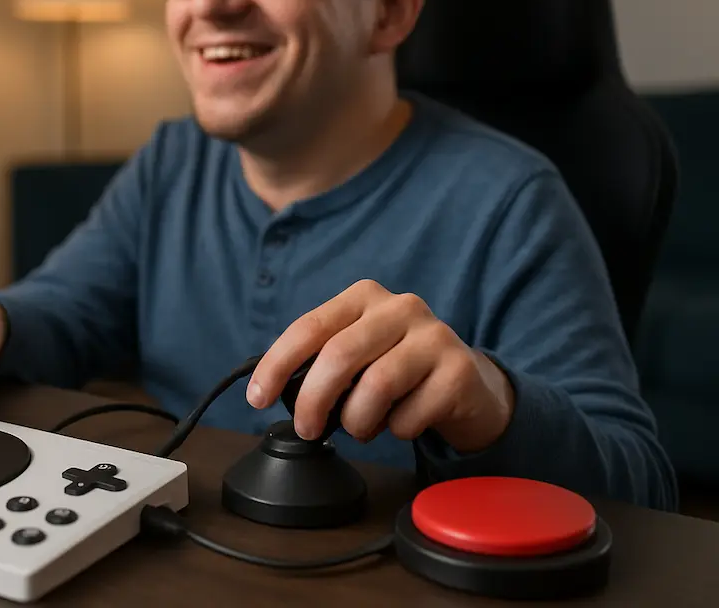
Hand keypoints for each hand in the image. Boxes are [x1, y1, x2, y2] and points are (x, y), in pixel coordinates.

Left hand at [246, 279, 514, 453]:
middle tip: (307, 429)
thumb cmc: (398, 370)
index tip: (257, 398)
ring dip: (358, 420)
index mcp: (364, 297)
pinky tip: (401, 423)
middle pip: (340, 355)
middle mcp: (400, 307)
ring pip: (376, 386)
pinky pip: (412, 413)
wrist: (467, 385)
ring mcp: (434, 336)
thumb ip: (320, 361)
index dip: (277, 364)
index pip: (309, 327)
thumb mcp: (357, 354)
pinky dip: (397, 429)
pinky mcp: (460, 370)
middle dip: (313, 400)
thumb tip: (272, 389)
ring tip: (361, 427)